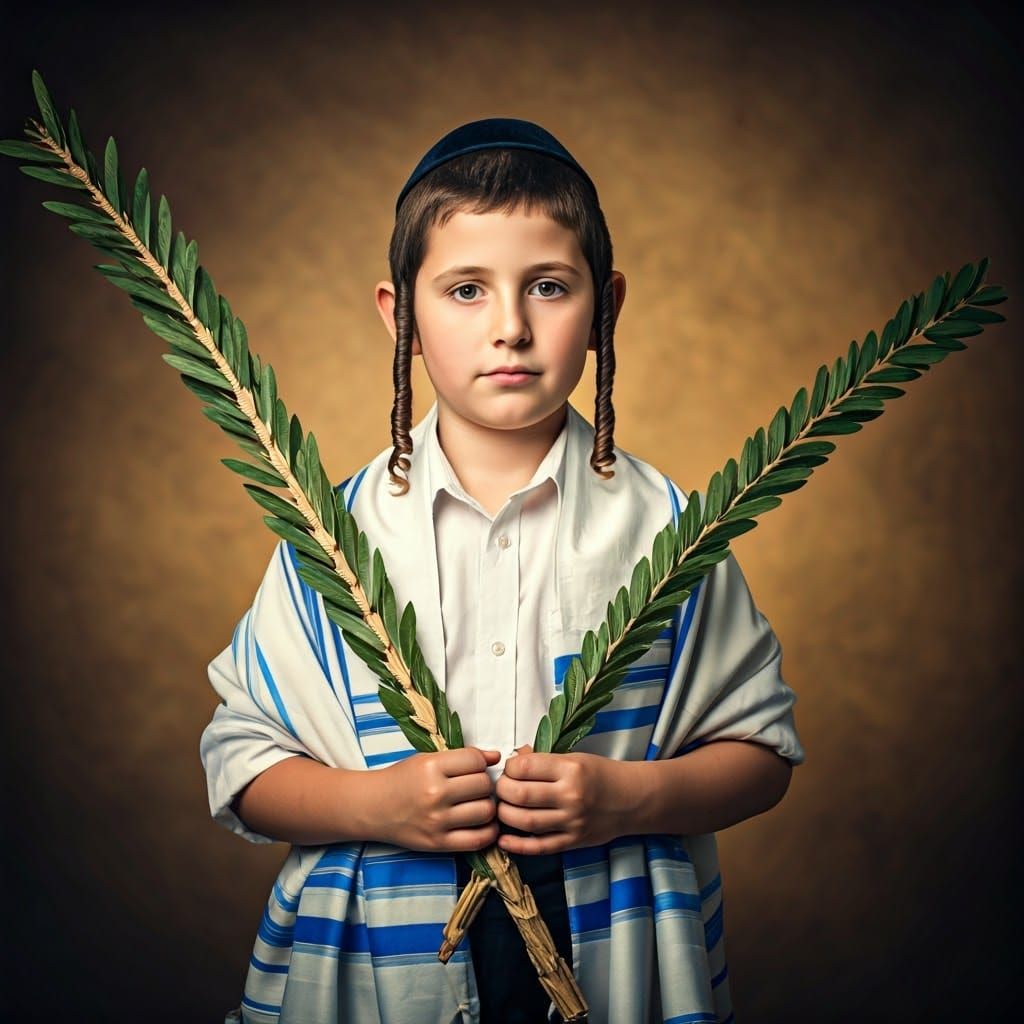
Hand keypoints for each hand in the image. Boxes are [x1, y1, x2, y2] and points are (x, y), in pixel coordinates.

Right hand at [377, 746, 500, 853]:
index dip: (481, 762)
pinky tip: (484, 824)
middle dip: (485, 784)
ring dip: (488, 806)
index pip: (475, 761)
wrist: (372, 807)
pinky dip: (489, 831)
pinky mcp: (438, 843)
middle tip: (477, 787)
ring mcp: (437, 820)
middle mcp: (435, 793)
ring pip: (486, 811)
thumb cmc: (402, 779)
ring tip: (479, 804)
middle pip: (483, 785)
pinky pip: (478, 839)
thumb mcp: (427, 759)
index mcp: (431, 767)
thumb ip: (461, 757)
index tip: (475, 768)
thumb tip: (495, 757)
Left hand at [494, 745, 633, 854]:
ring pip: (526, 821)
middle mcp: (571, 795)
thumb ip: (543, 759)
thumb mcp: (574, 757)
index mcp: (570, 769)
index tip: (510, 769)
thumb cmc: (600, 774)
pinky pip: (540, 847)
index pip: (525, 767)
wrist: (632, 799)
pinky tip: (503, 840)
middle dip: (502, 791)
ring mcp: (572, 821)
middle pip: (521, 795)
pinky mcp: (573, 842)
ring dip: (505, 815)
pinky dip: (518, 846)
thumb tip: (513, 758)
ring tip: (502, 808)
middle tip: (501, 788)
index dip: (509, 768)